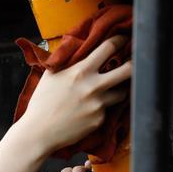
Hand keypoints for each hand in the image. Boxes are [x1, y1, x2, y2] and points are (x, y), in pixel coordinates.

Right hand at [18, 35, 131, 155]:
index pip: (108, 48)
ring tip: (111, 90)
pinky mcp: (99, 120)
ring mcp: (98, 105)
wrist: (39, 132)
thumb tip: (75, 50)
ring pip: (121, 93)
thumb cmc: (41, 103)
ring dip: (118, 90)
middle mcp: (93, 87)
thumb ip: (67, 61)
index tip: (123, 39)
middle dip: (133, 64)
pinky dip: (102, 109)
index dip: (119, 40)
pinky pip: (107, 111)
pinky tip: (88, 111)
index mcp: (81, 71)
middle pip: (127, 71)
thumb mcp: (51, 75)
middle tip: (133, 63)